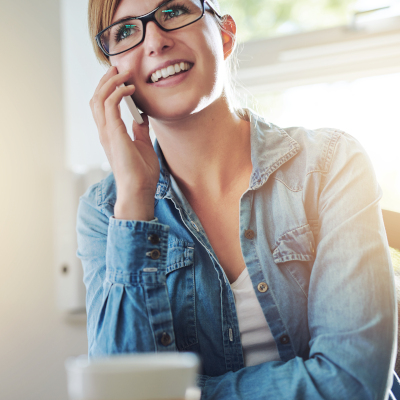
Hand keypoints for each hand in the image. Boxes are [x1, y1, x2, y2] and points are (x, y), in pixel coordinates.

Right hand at [89, 66, 159, 208]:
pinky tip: (130, 88)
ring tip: (123, 73)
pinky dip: (118, 93)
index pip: (102, 105)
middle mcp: (105, 132)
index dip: (108, 88)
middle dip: (106, 80)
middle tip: (118, 68)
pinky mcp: (114, 134)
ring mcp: (107, 133)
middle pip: (97, 98)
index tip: (121, 77)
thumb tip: (142, 117)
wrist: (139, 189)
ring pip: (99, 99)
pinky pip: (111, 106)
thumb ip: (140, 130)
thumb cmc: (141, 172)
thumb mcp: (143, 145)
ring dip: (110, 82)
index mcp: (111, 134)